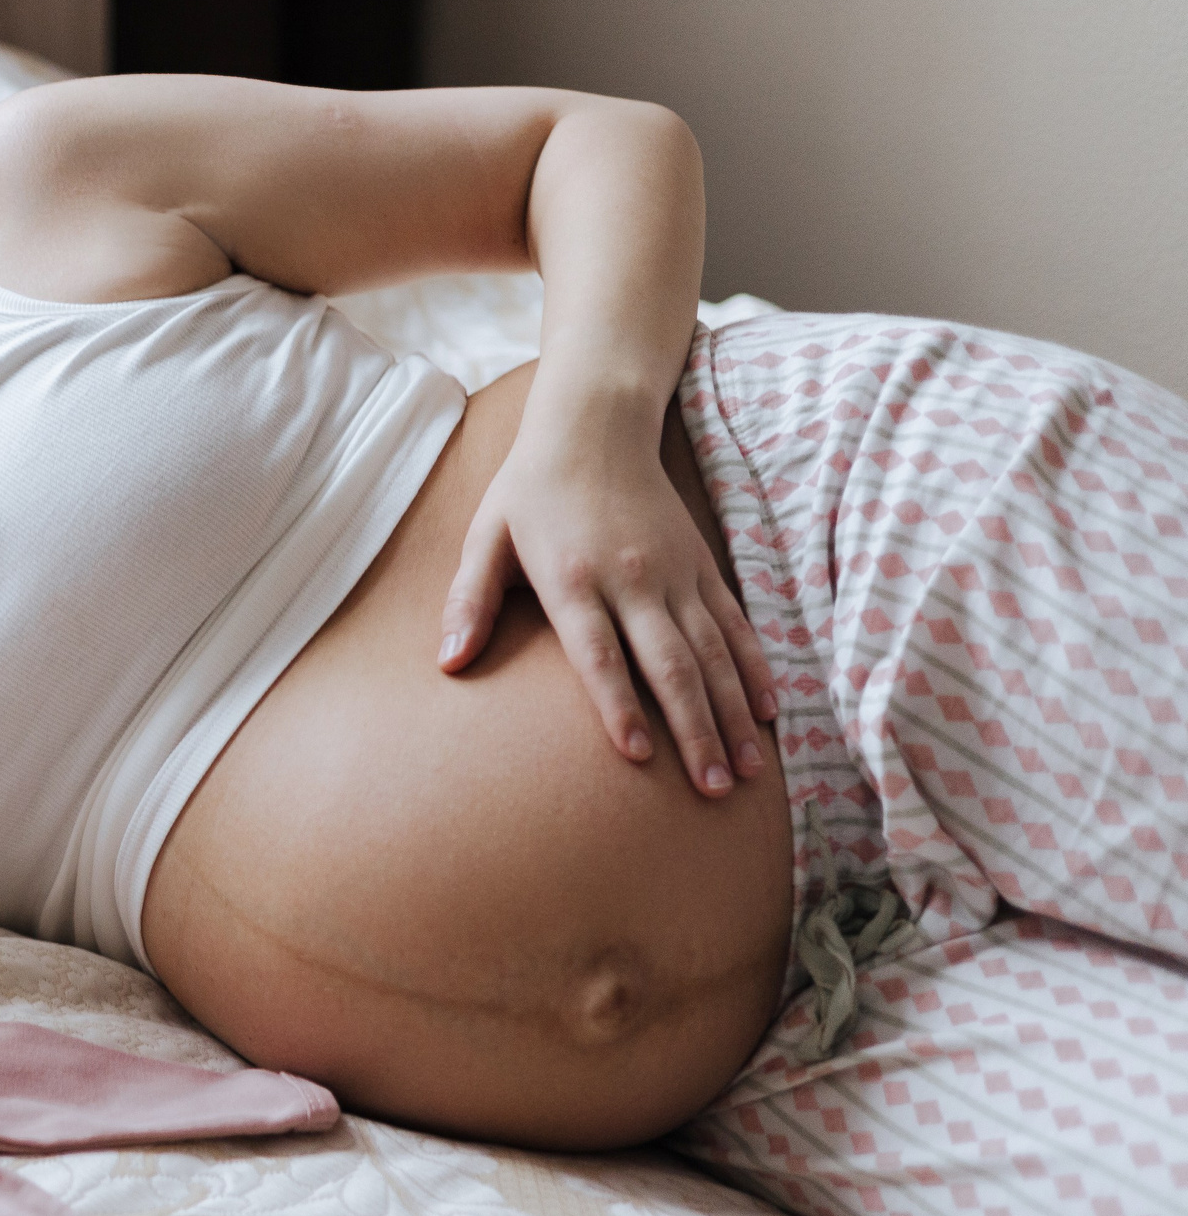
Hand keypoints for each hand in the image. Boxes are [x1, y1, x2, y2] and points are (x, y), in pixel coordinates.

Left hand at [436, 427, 775, 796]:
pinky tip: (767, 713)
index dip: (618, 704)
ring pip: (713, 652)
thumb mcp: (486, 538)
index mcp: (574, 579)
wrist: (595, 425)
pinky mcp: (702, 565)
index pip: (599, 653)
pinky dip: (753, 669)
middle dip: (694, 730)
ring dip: (730, 714)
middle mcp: (632, 580)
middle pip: (670, 664)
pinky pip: (735, 624)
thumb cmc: (531, 490)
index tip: (636, 755)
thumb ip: (469, 601)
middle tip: (712, 790)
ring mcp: (674, 574)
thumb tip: (448, 661)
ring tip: (745, 772)